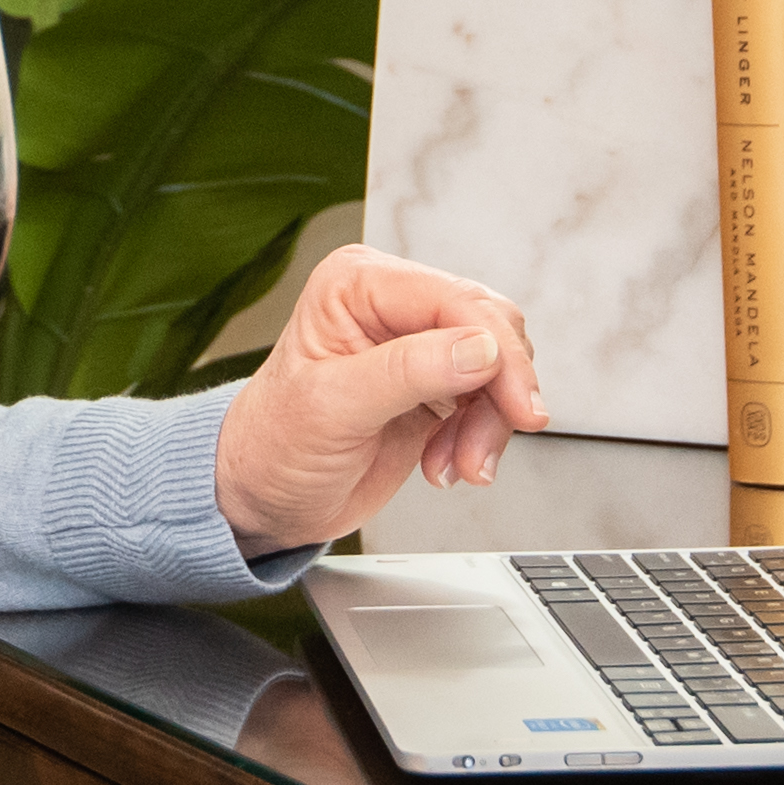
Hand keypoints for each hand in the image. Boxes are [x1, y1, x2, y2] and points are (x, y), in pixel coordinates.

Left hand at [208, 246, 546, 552]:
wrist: (265, 499)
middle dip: (498, 392)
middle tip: (483, 448)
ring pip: (498, 366)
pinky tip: (444, 465)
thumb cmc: (272, 446)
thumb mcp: (331, 408)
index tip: (518, 405)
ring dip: (490, 423)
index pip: (453, 299)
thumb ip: (406, 372)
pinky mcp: (436, 386)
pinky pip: (490, 400)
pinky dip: (481, 439)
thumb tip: (479, 350)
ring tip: (457, 465)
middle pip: (489, 327)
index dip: (497, 350)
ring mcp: (418, 346)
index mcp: (357, 284)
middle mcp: (392, 305)